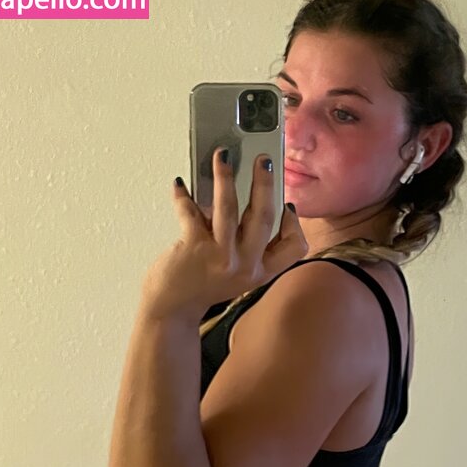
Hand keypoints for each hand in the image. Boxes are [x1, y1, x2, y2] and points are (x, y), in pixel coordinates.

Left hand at [139, 149, 308, 322]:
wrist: (172, 311)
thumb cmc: (201, 288)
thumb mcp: (235, 273)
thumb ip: (244, 245)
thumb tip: (240, 196)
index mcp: (260, 272)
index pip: (294, 248)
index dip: (294, 224)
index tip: (288, 205)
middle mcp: (246, 266)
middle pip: (264, 217)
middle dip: (265, 183)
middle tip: (265, 158)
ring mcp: (221, 258)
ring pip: (229, 208)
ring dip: (225, 177)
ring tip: (223, 155)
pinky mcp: (195, 249)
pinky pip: (191, 212)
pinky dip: (183, 196)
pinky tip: (179, 184)